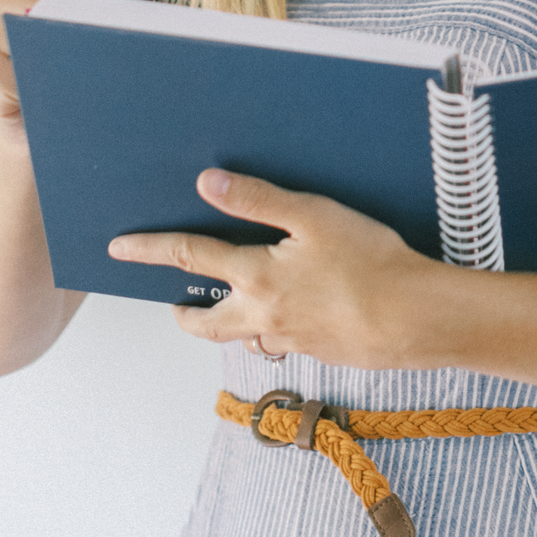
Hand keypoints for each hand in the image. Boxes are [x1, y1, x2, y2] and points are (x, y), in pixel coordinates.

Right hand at [0, 0, 120, 141]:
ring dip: (77, 48)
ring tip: (97, 60)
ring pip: (41, 35)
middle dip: (89, 17)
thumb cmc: (58, 53)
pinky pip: (32, 73)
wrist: (37, 116)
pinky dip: (60, 79)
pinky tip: (73, 84)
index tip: (113, 6)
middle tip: (113, 36)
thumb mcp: (85, 6)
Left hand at [108, 170, 453, 368]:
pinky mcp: (321, 351)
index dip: (151, 249)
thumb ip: (259, 200)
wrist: (415, 320)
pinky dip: (274, 330)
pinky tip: (295, 314)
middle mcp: (263, 315)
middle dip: (185, 312)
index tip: (120, 248)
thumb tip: (208, 185)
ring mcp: (292, 339)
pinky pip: (282, 343)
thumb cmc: (371, 263)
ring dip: (230, 323)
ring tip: (233, 307)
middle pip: (206, 321)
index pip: (189, 257)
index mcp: (256, 277)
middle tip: (174, 304)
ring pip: (245, 335)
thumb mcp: (313, 216)